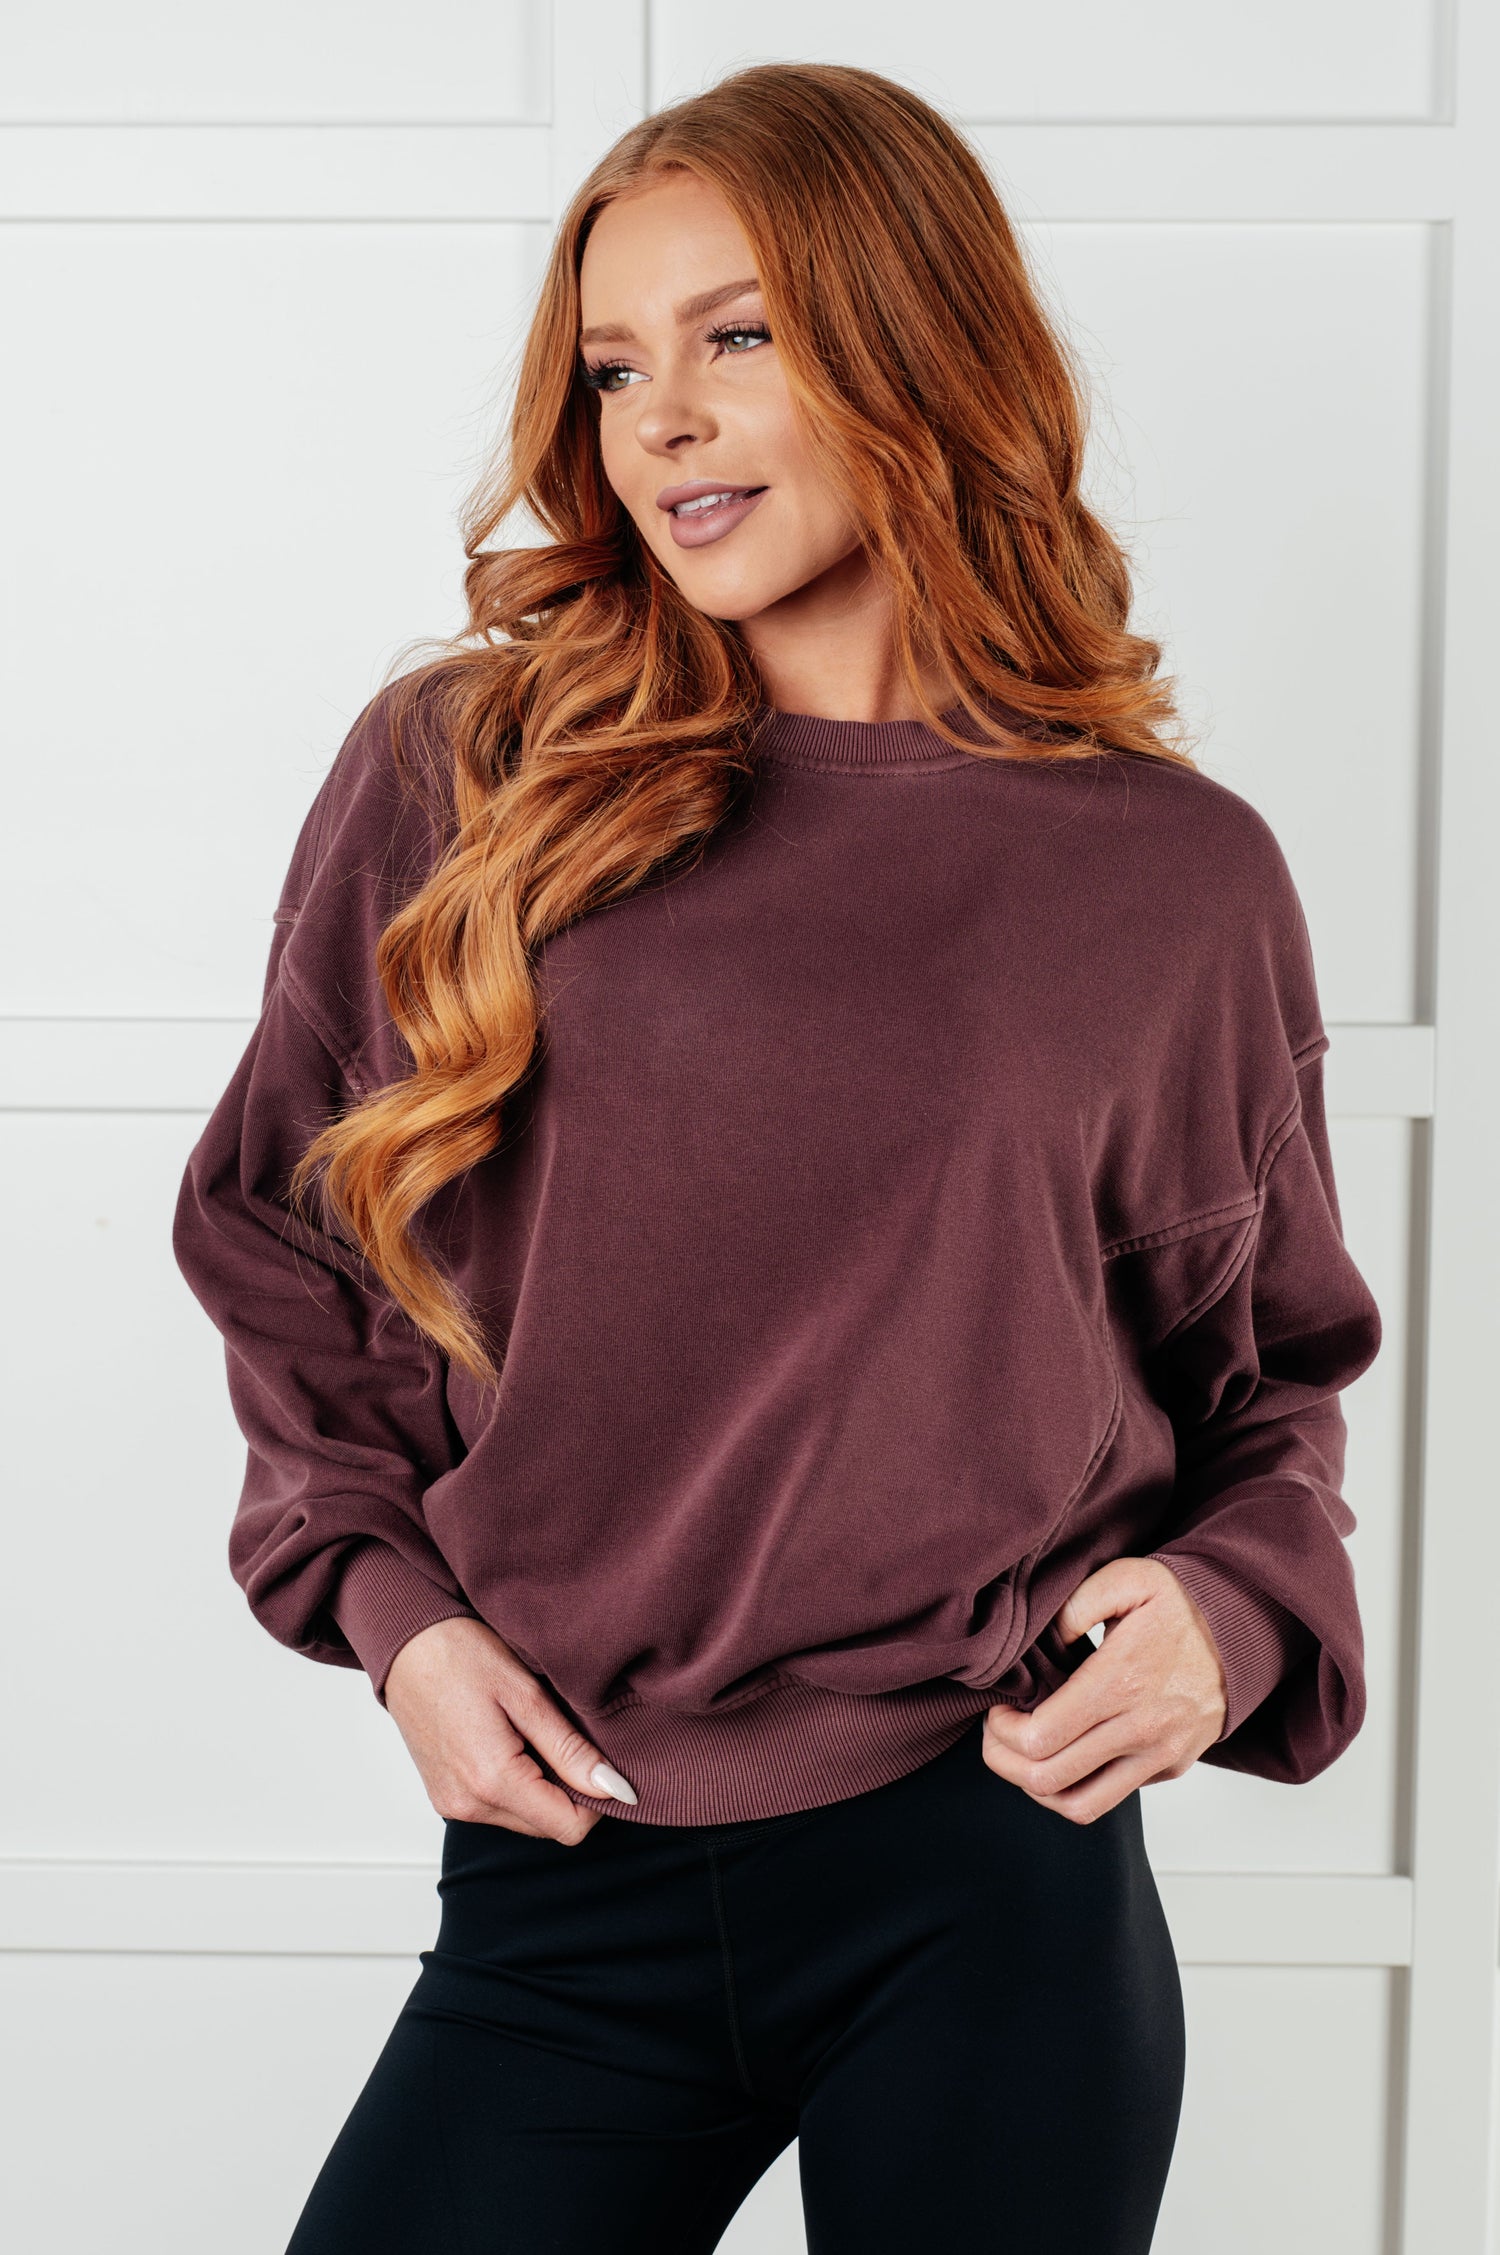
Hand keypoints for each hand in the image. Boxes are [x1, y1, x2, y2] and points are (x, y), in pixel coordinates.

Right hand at [383, 1615, 637, 1845]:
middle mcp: (468, 1806)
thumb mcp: (526, 1695)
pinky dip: (517, 1784)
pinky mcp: (444, 1795)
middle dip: (571, 1792)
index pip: (569, 1827)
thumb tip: (614, 1788)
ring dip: (543, 1787)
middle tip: (568, 1736)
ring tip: (536, 1732)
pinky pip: (497, 1807)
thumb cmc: (460, 1654)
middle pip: (547, 1827)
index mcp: (492, 1782)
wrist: (404, 1643)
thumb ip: (570, 1749)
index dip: (599, 1799)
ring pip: (523, 1819)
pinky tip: (512, 1740)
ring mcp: (452, 1804)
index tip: (603, 1760)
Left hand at [982, 1556, 1227, 1824]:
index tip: (997, 1711)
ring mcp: (1159, 1755)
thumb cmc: (1180, 1601)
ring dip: (1038, 1789)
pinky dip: (1077, 1787)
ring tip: (1023, 1758)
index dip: (1003, 1733)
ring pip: (1080, 1806)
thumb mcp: (1127, 1578)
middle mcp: (1141, 1729)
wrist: (1245, 1629)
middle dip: (1006, 1763)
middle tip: (997, 1738)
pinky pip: (1112, 1797)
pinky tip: (1065, 1754)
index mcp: (1121, 1682)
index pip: (1042, 1737)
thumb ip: (1075, 1604)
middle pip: (1049, 1778)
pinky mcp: (1171, 1767)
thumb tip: (1046, 1641)